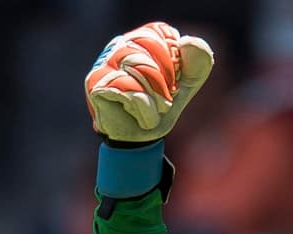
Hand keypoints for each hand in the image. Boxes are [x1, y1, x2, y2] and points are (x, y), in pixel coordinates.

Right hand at [85, 21, 213, 142]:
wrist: (141, 142)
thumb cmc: (159, 108)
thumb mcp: (185, 86)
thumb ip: (196, 64)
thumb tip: (187, 42)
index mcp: (139, 39)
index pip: (159, 33)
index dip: (172, 60)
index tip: (172, 84)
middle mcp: (119, 45)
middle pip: (149, 46)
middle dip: (165, 80)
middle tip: (165, 102)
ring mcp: (104, 64)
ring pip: (139, 68)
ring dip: (157, 97)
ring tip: (155, 112)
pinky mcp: (96, 85)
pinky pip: (129, 89)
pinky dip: (145, 108)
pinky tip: (144, 119)